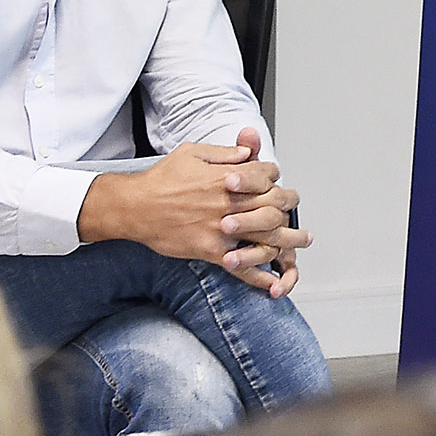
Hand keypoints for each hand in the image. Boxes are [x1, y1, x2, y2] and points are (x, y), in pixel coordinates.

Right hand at [80, 127, 309, 294]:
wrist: (133, 207)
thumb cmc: (160, 179)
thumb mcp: (193, 153)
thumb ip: (224, 153)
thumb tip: (247, 152)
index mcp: (229, 176)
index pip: (268, 174)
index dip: (273, 177)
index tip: (273, 182)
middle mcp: (230, 202)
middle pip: (274, 203)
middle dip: (289, 204)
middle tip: (296, 209)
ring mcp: (222, 227)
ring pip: (265, 234)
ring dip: (288, 240)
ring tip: (302, 241)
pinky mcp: (210, 250)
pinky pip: (240, 265)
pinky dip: (258, 275)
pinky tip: (272, 282)